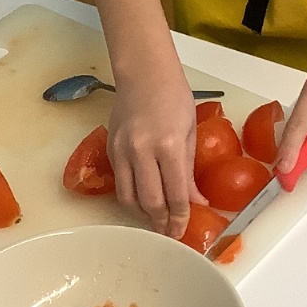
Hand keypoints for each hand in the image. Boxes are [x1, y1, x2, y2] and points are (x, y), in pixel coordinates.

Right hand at [105, 65, 206, 237]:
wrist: (144, 72)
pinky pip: (120, 183)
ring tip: (155, 221)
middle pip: (149, 201)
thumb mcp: (190, 131)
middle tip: (169, 233)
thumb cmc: (174, 96)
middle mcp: (142, 151)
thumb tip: (196, 201)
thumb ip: (189, 170)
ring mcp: (122, 150)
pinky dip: (131, 197)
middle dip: (160, 223)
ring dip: (142, 215)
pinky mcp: (110, 149)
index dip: (179, 218)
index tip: (182, 231)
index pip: (175, 194)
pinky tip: (142, 201)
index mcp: (169, 145)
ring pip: (128, 198)